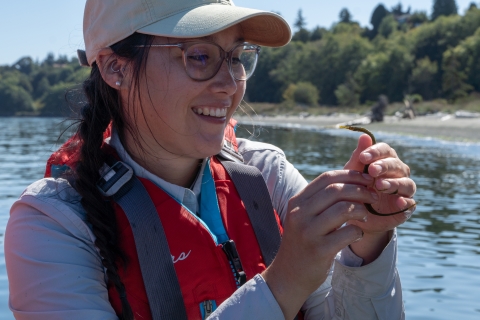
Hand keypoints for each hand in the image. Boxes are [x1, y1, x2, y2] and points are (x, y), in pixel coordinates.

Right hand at [263, 168, 376, 318]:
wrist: (288, 275)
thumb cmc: (302, 242)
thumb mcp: (303, 217)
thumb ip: (319, 200)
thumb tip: (350, 181)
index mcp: (297, 201)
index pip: (327, 178)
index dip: (351, 176)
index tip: (367, 180)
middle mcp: (300, 214)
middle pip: (336, 190)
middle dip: (361, 190)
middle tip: (373, 197)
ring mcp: (308, 232)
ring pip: (344, 208)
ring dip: (362, 210)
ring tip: (365, 217)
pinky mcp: (319, 250)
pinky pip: (348, 233)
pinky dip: (359, 231)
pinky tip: (357, 234)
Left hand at [344, 133, 415, 262]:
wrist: (354, 215)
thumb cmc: (354, 188)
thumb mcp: (352, 173)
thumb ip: (358, 157)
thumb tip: (363, 136)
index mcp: (385, 161)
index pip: (386, 151)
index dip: (376, 152)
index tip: (363, 157)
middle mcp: (398, 173)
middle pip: (397, 165)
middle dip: (384, 166)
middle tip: (371, 170)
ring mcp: (404, 191)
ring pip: (406, 183)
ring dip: (394, 183)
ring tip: (380, 186)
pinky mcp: (406, 207)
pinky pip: (410, 204)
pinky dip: (406, 202)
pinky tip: (398, 201)